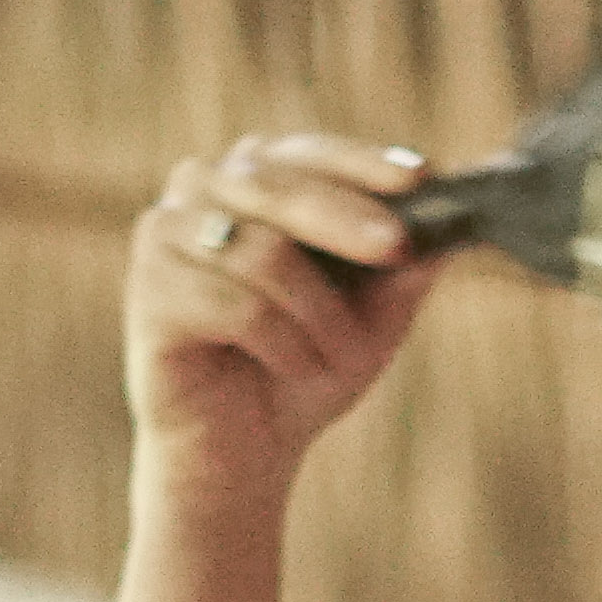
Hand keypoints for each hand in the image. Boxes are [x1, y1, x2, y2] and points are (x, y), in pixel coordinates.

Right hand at [126, 135, 444, 511]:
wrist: (242, 448)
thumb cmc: (304, 369)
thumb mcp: (372, 319)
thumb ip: (405, 272)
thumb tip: (452, 227)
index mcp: (256, 178)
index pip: (312, 153)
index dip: (365, 163)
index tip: (421, 178)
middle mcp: (204, 188)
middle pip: (283, 186)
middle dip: (350, 220)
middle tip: (398, 249)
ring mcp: (167, 231)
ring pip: (265, 251)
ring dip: (321, 316)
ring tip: (336, 357)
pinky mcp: (150, 288)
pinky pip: (238, 304)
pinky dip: (284, 344)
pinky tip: (293, 366)